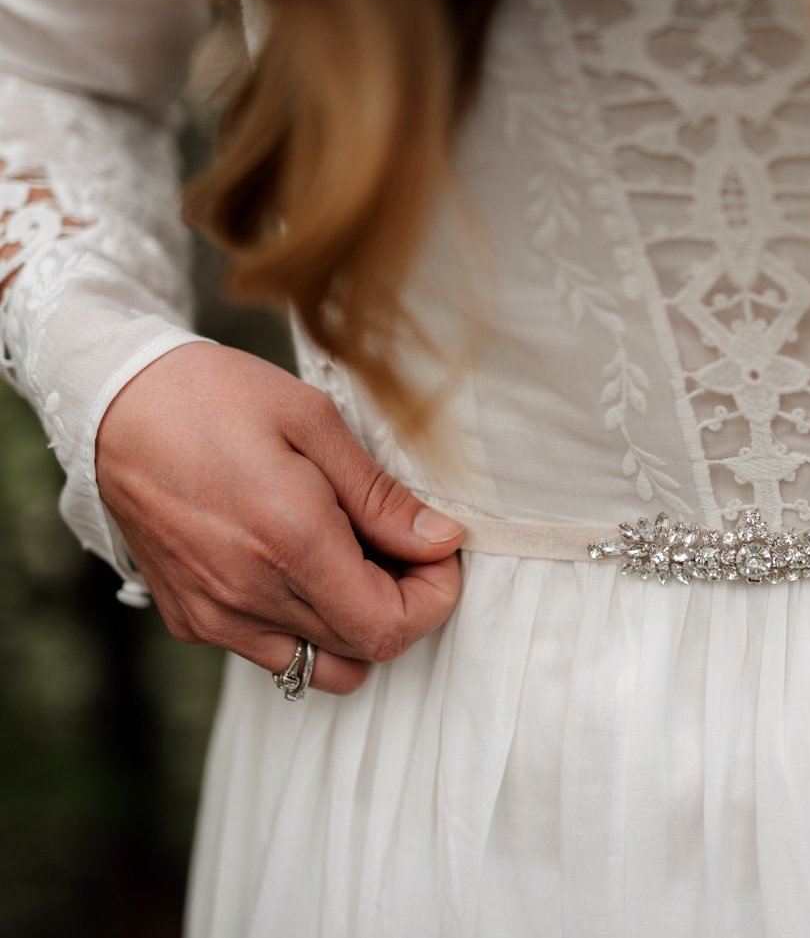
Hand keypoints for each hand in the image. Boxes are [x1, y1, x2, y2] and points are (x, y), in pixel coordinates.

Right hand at [96, 342, 464, 693]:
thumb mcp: (316, 422)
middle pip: (364, 650)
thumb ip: (380, 497)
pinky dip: (306, 626)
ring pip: (320, 666)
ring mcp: (215, 616)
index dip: (433, 600)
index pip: (390, 628)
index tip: (437, 553)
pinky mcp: (191, 620)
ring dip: (356, 626)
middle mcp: (249, 595)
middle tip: (401, 544)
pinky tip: (302, 565)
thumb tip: (440, 541)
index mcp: (291, 543)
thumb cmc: (216, 398)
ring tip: (353, 559)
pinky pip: (271, 652)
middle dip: (403, 604)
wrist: (115, 402)